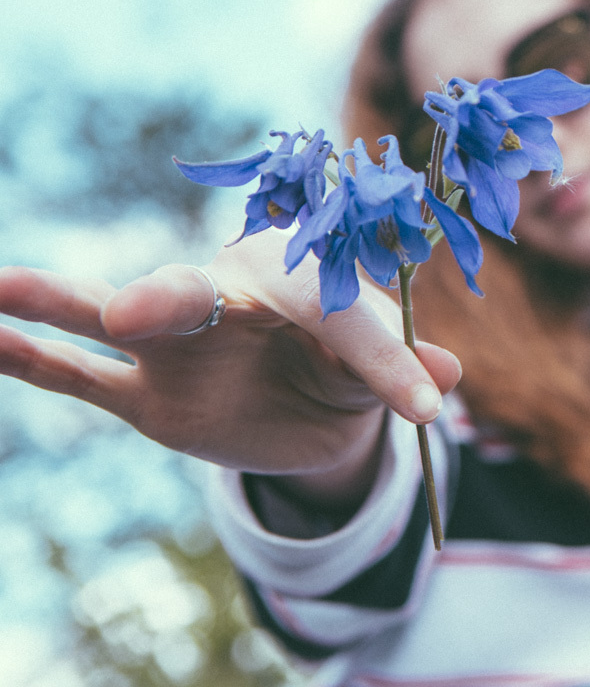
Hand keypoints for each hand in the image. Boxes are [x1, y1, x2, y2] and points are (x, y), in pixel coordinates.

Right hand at [0, 229, 461, 507]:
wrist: (309, 406)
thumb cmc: (348, 368)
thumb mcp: (381, 370)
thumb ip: (401, 364)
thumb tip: (448, 377)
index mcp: (299, 279)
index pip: (337, 312)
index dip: (386, 359)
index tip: (427, 407)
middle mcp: (227, 295)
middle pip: (198, 293)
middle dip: (171, 299)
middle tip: (141, 310)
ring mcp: (176, 345)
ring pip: (116, 321)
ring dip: (64, 304)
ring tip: (5, 284)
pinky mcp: (143, 393)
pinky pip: (81, 377)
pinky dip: (32, 360)